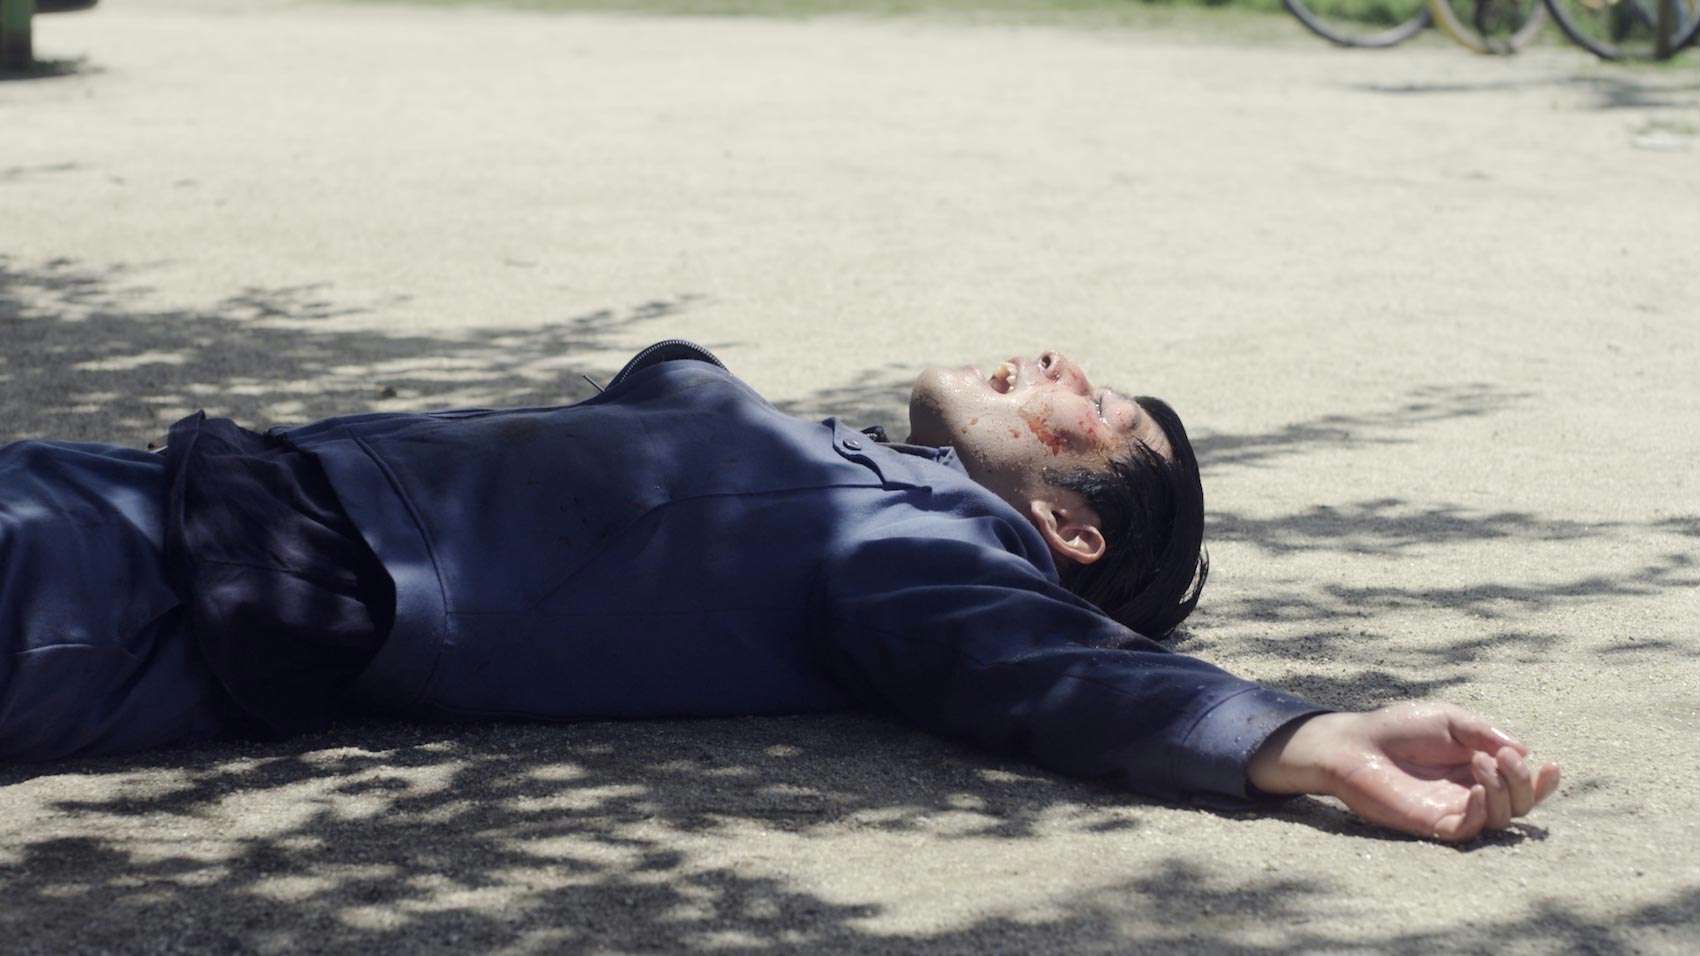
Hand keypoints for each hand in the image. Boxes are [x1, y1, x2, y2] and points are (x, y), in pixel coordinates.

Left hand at [1247, 702, 1560, 842]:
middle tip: (1502, 758)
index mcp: (1478, 768)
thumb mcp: (1449, 719)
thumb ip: (1484, 733)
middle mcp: (1470, 792)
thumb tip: (1523, 751)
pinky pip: (1469, 830)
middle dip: (1524, 783)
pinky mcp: (1432, 824)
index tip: (1553, 764)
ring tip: (1479, 761)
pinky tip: (1474, 789)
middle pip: (1519, 805)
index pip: (1521, 785)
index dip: (1542, 782)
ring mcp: (1452, 810)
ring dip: (1502, 791)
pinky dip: (1481, 811)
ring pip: (1500, 819)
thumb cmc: (1397, 728)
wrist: (1354, 742)